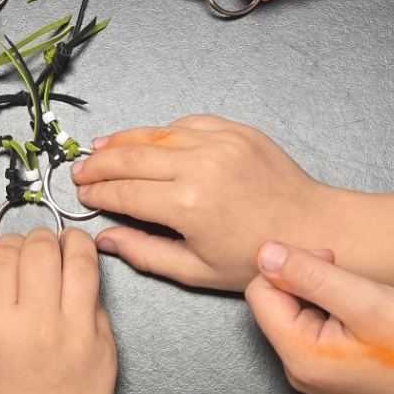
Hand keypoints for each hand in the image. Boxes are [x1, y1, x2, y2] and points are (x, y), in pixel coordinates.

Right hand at [0, 228, 114, 393]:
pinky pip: (97, 294)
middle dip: (40, 238)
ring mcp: (76, 330)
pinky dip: (88, 282)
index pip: (4, 255)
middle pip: (42, 247)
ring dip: (73, 243)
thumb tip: (17, 270)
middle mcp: (36, 321)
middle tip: (41, 244)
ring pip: (80, 257)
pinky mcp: (105, 341)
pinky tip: (80, 286)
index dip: (9, 244)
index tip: (13, 248)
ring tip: (70, 244)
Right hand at [70, 114, 337, 291]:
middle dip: (99, 164)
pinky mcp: (235, 130)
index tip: (82, 197)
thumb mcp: (197, 271)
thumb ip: (145, 253)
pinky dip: (163, 131)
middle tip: (79, 171)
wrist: (314, 227)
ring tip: (100, 148)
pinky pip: (187, 123)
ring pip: (155, 134)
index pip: (125, 193)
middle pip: (131, 157)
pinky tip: (148, 140)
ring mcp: (219, 142)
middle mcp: (199, 166)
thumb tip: (106, 239)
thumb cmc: (257, 257)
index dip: (98, 194)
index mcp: (188, 205)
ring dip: (123, 141)